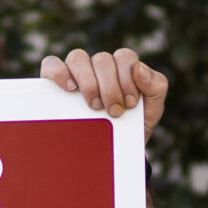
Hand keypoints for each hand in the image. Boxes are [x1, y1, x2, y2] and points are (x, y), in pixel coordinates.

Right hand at [40, 47, 167, 140]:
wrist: (113, 150)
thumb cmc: (132, 125)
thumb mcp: (152, 109)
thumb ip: (156, 86)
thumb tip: (139, 69)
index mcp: (122, 67)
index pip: (124, 57)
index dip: (128, 79)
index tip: (129, 104)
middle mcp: (98, 66)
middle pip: (102, 59)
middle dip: (110, 88)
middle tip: (114, 111)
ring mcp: (76, 71)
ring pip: (78, 58)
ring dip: (88, 82)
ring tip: (94, 106)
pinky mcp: (55, 81)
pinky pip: (51, 64)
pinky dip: (59, 72)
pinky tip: (69, 89)